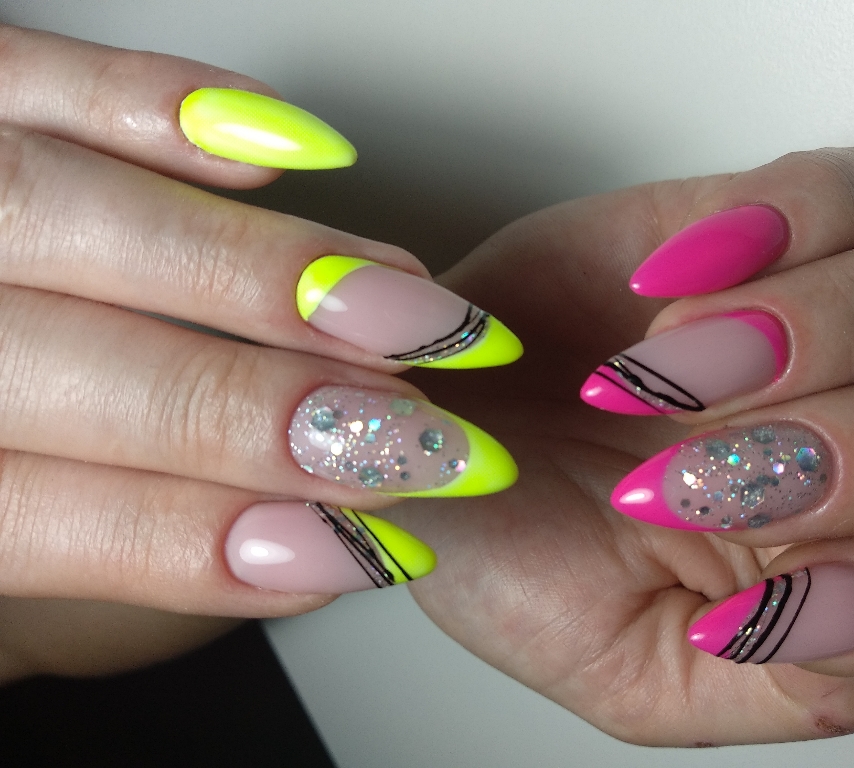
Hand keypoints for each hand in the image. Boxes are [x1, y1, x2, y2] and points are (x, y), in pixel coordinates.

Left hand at [0, 25, 521, 679]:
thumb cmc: (6, 473)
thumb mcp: (48, 581)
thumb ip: (167, 559)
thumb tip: (334, 539)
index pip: (29, 514)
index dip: (194, 537)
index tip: (350, 543)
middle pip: (61, 363)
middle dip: (257, 403)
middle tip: (407, 429)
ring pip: (55, 209)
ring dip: (259, 266)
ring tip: (401, 302)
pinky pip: (36, 80)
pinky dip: (161, 104)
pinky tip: (288, 148)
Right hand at [403, 147, 853, 744]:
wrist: (433, 429)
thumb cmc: (521, 541)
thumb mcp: (627, 671)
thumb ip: (756, 695)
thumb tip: (853, 673)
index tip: (767, 596)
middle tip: (697, 474)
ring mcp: (839, 314)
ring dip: (820, 334)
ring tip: (664, 371)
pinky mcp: (771, 221)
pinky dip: (785, 228)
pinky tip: (673, 285)